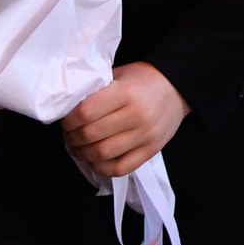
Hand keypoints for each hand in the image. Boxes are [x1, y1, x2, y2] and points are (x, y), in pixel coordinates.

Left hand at [62, 62, 188, 178]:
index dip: (69, 119)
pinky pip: (119, 168)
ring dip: (82, 154)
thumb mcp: (119, 75)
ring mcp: (145, 135)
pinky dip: (101, 168)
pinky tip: (94, 159)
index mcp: (126, 92)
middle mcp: (136, 115)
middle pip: (90, 135)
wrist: (177, 87)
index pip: (86, 112)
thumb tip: (68, 109)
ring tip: (78, 148)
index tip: (66, 120)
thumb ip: (96, 91)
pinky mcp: (151, 150)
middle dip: (72, 138)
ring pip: (102, 154)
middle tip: (68, 135)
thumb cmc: (143, 80)